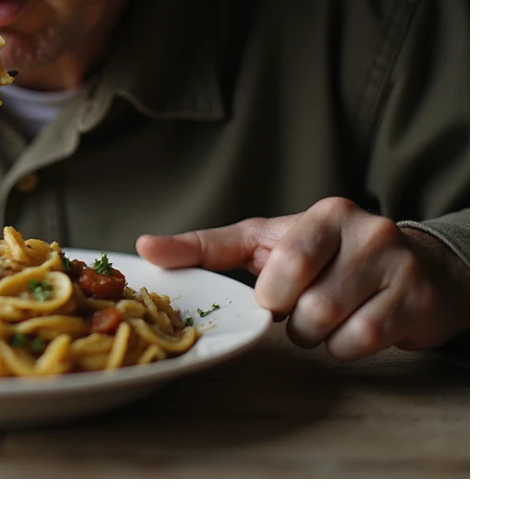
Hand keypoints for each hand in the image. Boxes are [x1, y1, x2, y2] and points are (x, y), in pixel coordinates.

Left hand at [135, 197, 468, 359]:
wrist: (418, 272)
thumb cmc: (328, 258)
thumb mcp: (269, 243)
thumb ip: (208, 247)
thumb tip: (143, 248)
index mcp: (321, 214)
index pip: (276, 252)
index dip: (266, 290)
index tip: (262, 303)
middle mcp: (361, 229)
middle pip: (298, 295)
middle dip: (289, 315)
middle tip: (295, 309)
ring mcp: (393, 262)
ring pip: (327, 323)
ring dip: (315, 335)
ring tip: (323, 316)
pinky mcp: (414, 298)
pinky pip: (362, 341)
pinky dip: (346, 347)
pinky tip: (352, 328)